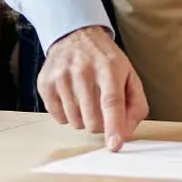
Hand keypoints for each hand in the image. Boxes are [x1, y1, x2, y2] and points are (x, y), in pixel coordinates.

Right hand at [39, 25, 147, 150]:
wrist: (75, 36)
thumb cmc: (105, 60)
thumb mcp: (129, 75)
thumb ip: (136, 104)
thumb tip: (126, 133)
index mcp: (109, 68)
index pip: (111, 102)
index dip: (114, 126)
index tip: (115, 145)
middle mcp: (83, 71)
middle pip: (92, 119)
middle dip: (101, 124)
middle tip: (102, 109)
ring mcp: (61, 77)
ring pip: (76, 122)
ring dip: (84, 118)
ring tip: (86, 98)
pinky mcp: (45, 84)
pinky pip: (59, 119)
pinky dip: (68, 115)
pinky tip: (72, 96)